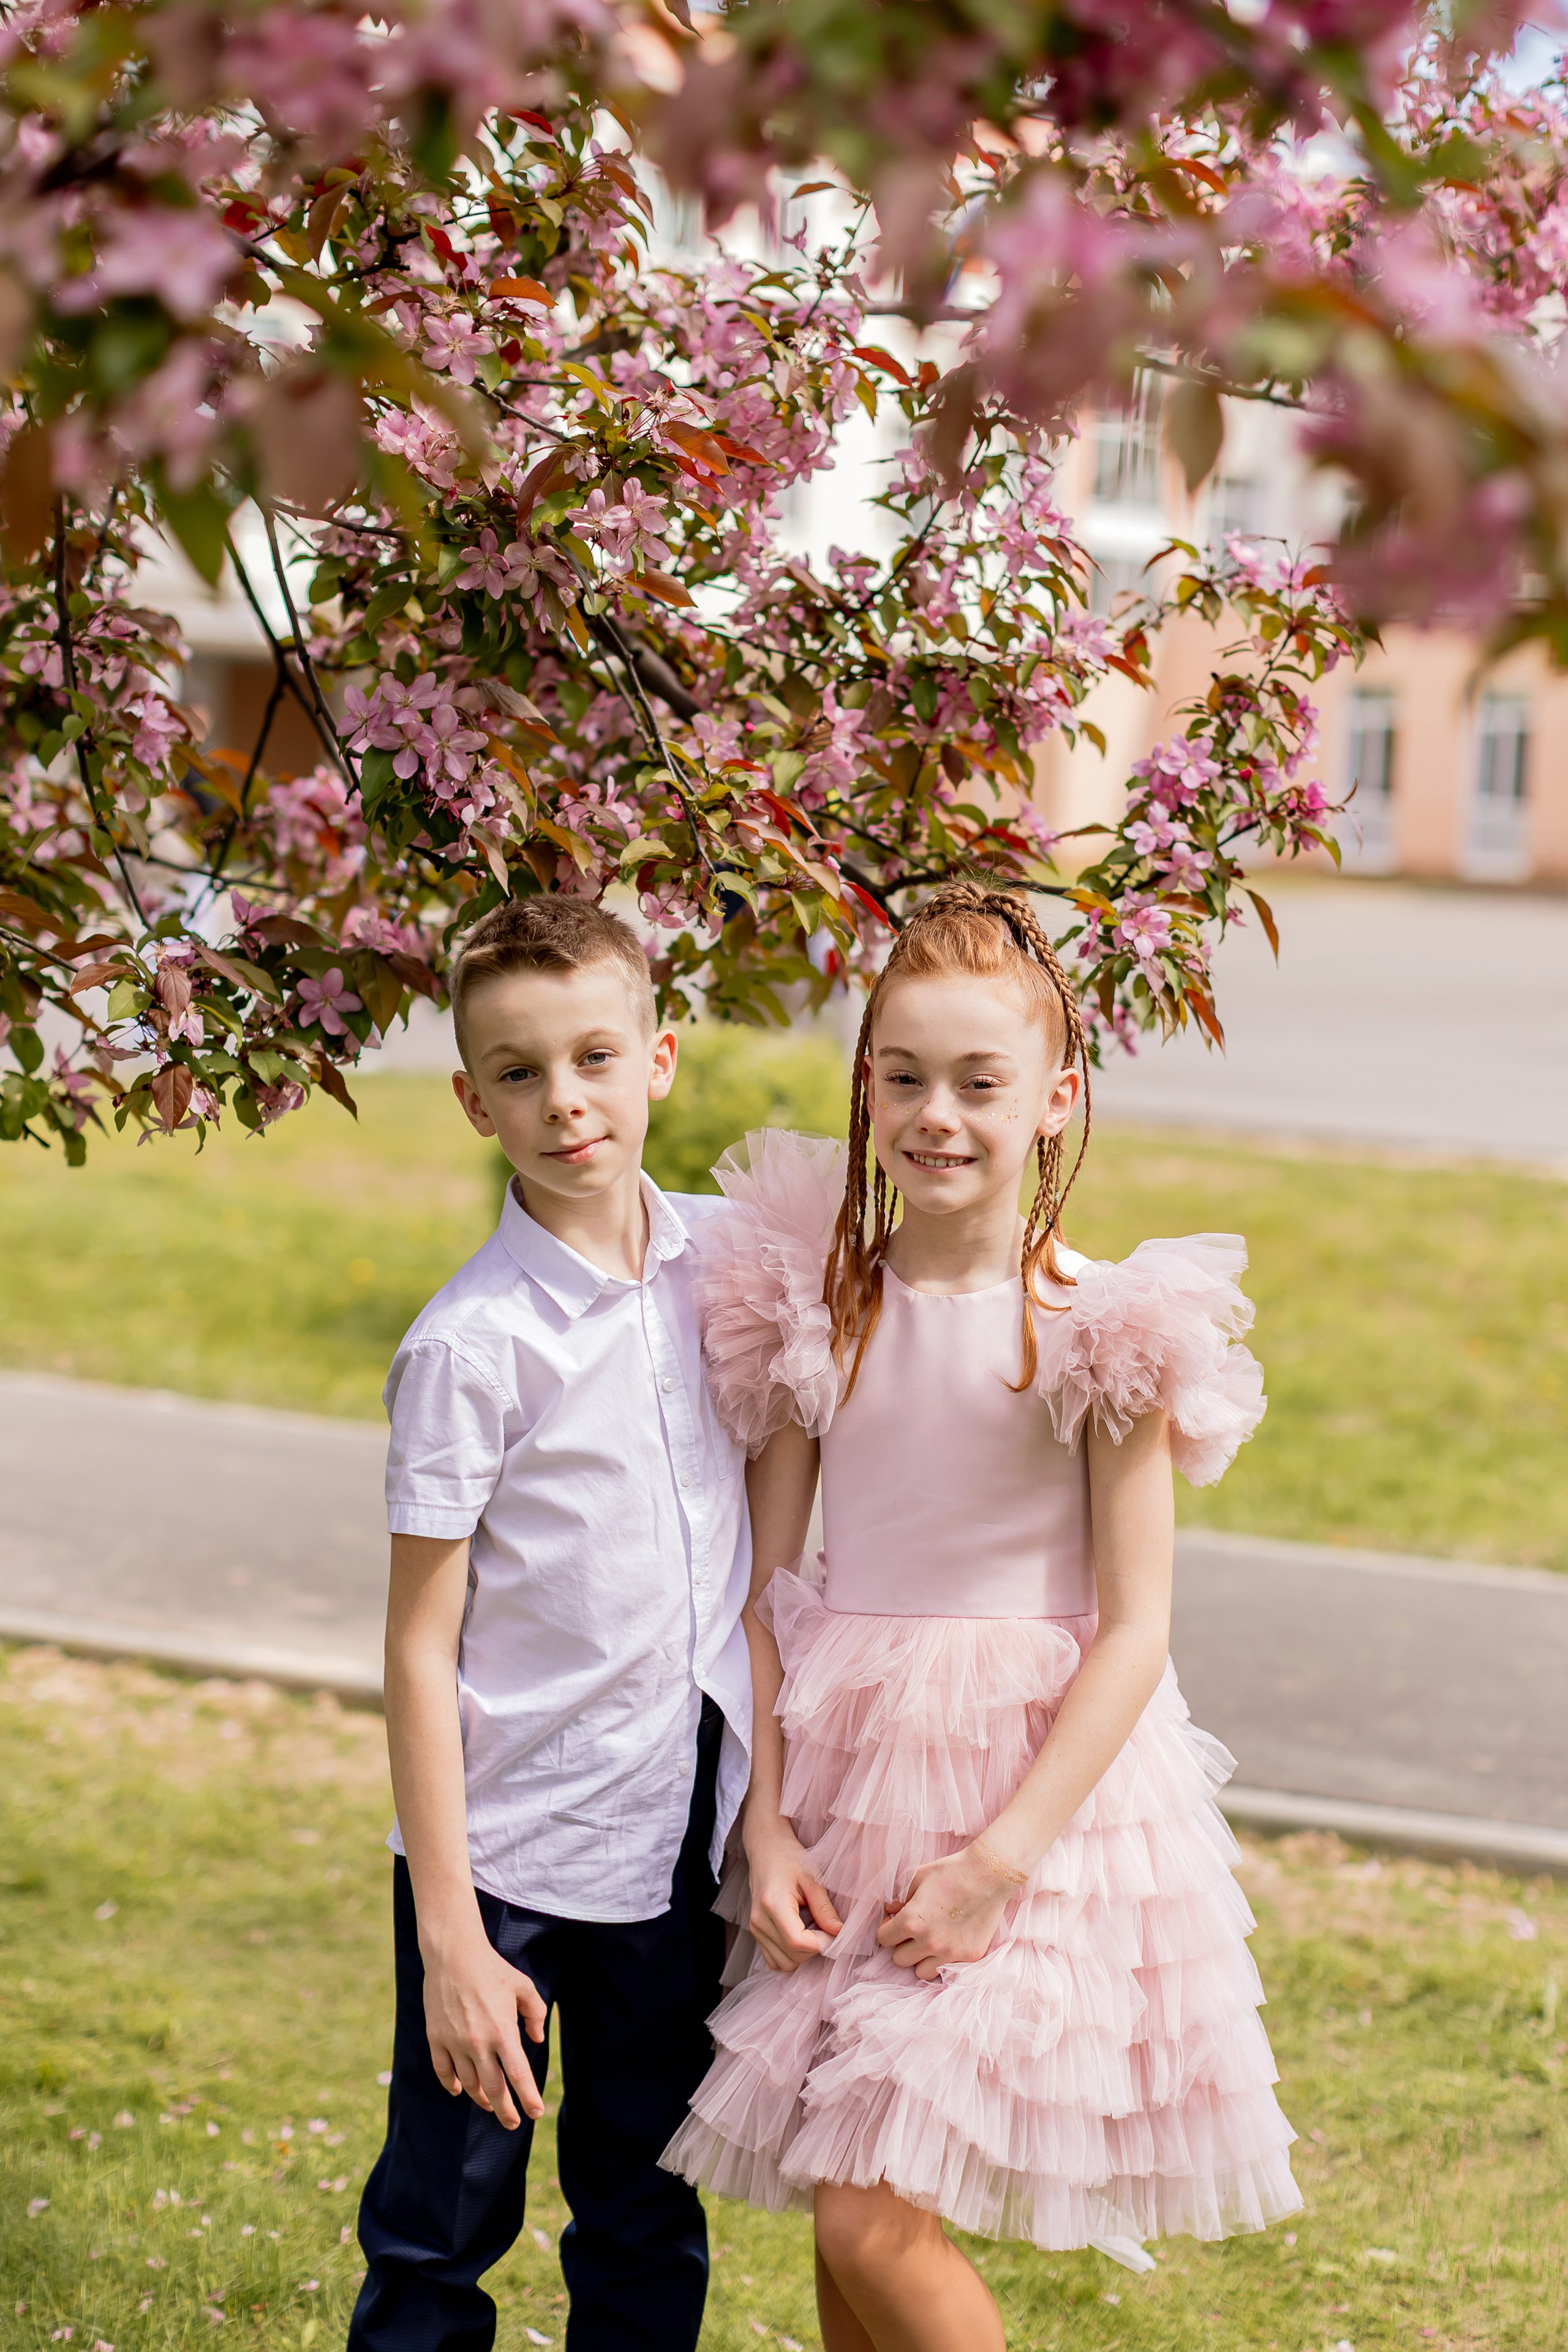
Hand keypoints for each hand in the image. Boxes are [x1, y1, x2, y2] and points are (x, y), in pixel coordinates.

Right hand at [421, 1930, 547, 2128]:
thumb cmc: (492, 1969)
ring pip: (469, 2083)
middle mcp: (479, 2043)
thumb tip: (537, 2040)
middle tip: (512, 2123)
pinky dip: (451, 2085)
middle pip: (493, 2088)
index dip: (528, 2098)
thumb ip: (534, 2014)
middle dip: (505, 2111)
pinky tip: (459, 2091)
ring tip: (490, 2106)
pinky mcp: (436, 2038)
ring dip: (481, 2099)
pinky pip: (443, 2071)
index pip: (519, 2075)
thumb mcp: (523, 1986)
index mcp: (502, 2031)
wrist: (453, 1955)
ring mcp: (455, 2043)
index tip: (536, 2114)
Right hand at [743, 1812, 843, 1973]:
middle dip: (814, 1948)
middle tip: (825, 1928)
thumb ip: (825, 1908)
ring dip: (802, 1954)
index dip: (821, 1943)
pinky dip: (790, 1954)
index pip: (797, 1942)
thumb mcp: (812, 1878)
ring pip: (783, 1963)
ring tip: (811, 1930)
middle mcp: (759, 1921)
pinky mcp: (755, 1933)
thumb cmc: (790, 1858)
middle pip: (791, 1956)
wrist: (766, 1848)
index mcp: (773, 1905)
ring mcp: (754, 1929)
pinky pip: (774, 1959)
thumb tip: (840, 1933)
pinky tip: (800, 1934)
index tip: (834, 1931)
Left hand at [876, 1846, 1016, 1980]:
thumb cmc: (950, 1871)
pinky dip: (945, 1960)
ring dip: (922, 1959)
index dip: (887, 1928)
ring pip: (922, 1972)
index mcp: (911, 1921)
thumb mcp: (918, 1876)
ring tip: (931, 1942)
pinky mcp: (970, 1956)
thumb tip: (889, 1909)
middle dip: (903, 1945)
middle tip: (914, 1932)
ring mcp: (950, 1952)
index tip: (895, 1921)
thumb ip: (899, 1897)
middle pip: (900, 1960)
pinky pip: (948, 1969)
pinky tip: (950, 1943)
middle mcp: (929, 1941)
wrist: (988, 1875)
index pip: (884, 1939)